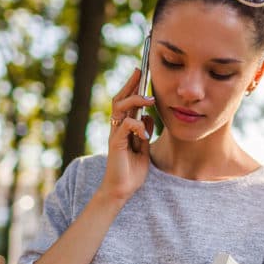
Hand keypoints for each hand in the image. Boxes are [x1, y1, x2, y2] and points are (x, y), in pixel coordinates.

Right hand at [101, 67, 154, 200]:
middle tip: (140, 72)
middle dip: (130, 84)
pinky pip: (125, 126)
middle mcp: (116, 128)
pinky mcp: (116, 144)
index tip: (141, 72)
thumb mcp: (143, 148)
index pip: (125, 102)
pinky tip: (146, 132)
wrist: (122, 190)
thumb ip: (144, 132)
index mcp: (123, 128)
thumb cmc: (132, 171)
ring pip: (120, 109)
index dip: (131, 87)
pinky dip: (137, 125)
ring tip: (149, 100)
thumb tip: (149, 116)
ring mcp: (115, 135)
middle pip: (119, 99)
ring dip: (135, 101)